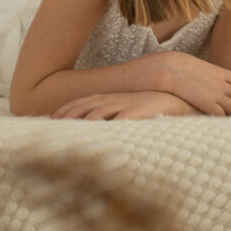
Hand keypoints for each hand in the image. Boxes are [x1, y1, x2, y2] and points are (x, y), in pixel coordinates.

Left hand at [52, 91, 198, 119]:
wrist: (179, 100)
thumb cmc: (151, 110)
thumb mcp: (128, 111)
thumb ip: (112, 118)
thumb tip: (94, 130)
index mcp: (111, 100)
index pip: (82, 102)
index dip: (66, 109)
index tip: (51, 118)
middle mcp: (116, 100)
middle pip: (87, 105)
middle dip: (69, 114)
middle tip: (53, 125)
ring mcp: (128, 105)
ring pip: (102, 110)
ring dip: (86, 118)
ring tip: (71, 129)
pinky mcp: (141, 111)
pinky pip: (125, 117)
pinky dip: (113, 123)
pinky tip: (104, 131)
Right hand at [137, 52, 230, 115]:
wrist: (173, 70)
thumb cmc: (181, 67)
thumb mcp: (198, 66)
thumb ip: (206, 72)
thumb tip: (204, 76)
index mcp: (220, 72)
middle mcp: (221, 84)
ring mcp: (216, 95)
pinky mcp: (209, 104)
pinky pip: (222, 114)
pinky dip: (224, 118)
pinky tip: (223, 120)